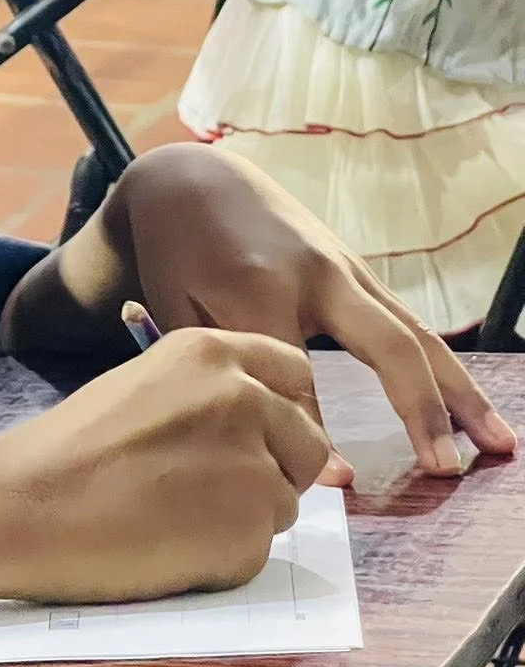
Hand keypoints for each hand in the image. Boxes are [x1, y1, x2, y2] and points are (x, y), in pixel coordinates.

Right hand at [0, 328, 326, 602]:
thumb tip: (264, 432)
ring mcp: (254, 464)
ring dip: (245, 515)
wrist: (28, 503)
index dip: (282, 409)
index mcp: (211, 353)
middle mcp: (245, 398)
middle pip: (307, 442)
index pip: (295, 372)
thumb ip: (210, 397)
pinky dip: (225, 555)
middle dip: (275, 468)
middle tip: (205, 486)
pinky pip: (260, 549)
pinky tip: (169, 544)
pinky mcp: (251, 529)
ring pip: (285, 501)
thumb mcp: (144, 387)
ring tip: (173, 514)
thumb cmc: (71, 449)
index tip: (258, 432)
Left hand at [106, 144, 515, 478]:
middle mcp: (316, 275)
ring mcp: (346, 268)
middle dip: (421, 410)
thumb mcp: (175, 308)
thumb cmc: (173, 255)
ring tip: (500, 445)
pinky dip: (446, 367)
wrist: (191, 180)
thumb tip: (266, 439)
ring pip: (417, 334)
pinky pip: (410, 322)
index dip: (319, 437)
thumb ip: (219, 365)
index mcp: (258, 288)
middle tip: (446, 470)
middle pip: (387, 347)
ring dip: (460, 392)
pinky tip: (473, 407)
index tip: (338, 485)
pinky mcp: (359, 269)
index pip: (301, 380)